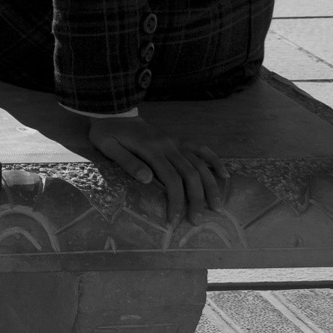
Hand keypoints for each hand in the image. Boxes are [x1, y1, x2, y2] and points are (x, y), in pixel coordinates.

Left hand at [88, 115, 229, 225]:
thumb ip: (128, 162)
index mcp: (150, 149)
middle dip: (195, 199)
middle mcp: (168, 145)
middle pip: (189, 174)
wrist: (113, 112)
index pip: (170, 179)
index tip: (174, 219)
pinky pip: (201, 148)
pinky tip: (225, 175)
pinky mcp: (178, 140)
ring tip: (216, 206)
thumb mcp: (108, 146)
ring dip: (210, 186)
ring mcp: (175, 141)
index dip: (175, 201)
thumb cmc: (107, 133)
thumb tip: (148, 180)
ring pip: (199, 164)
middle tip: (196, 221)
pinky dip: (214, 161)